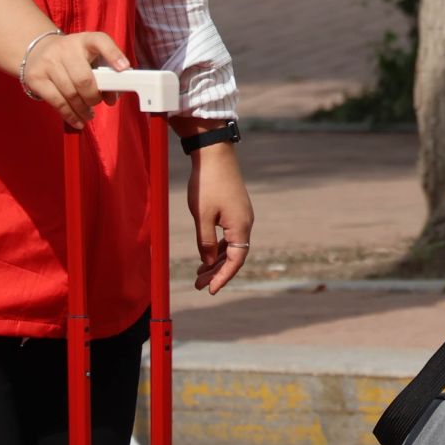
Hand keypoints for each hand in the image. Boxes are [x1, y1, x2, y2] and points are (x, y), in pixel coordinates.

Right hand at [22, 31, 128, 128]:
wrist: (37, 51)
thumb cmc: (72, 58)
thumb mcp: (90, 58)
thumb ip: (105, 74)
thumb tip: (112, 97)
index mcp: (85, 40)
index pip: (101, 41)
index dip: (113, 54)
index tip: (124, 68)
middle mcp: (66, 48)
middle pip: (84, 79)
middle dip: (94, 97)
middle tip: (97, 102)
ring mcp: (48, 62)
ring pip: (70, 94)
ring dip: (83, 109)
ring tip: (88, 115)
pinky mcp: (36, 77)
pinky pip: (57, 102)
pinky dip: (70, 115)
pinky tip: (78, 121)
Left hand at [187, 142, 252, 294]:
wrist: (214, 153)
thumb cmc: (207, 183)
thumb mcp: (202, 216)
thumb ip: (204, 241)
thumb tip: (208, 261)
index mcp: (240, 225)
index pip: (236, 260)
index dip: (223, 277)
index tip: (210, 290)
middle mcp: (245, 222)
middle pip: (234, 255)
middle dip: (216, 272)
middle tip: (198, 285)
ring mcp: (241, 215)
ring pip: (231, 246)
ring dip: (215, 261)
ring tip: (199, 274)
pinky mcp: (235, 209)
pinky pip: (229, 235)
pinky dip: (217, 247)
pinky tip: (205, 254)